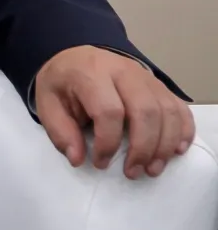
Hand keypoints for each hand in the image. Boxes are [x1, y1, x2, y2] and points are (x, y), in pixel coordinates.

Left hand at [34, 46, 194, 178]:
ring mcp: (145, 76)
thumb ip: (60, 132)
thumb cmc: (63, 83)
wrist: (76, 57)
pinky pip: (179, 107)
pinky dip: (184, 130)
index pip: (109, 110)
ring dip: (165, 145)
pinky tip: (177, 150)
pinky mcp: (159, 84)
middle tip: (133, 172)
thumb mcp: (47, 103)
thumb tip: (77, 159)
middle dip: (143, 148)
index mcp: (90, 73)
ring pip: (167, 110)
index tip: (100, 162)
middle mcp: (123, 71)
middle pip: (145, 111)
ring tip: (152, 168)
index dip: (108, 142)